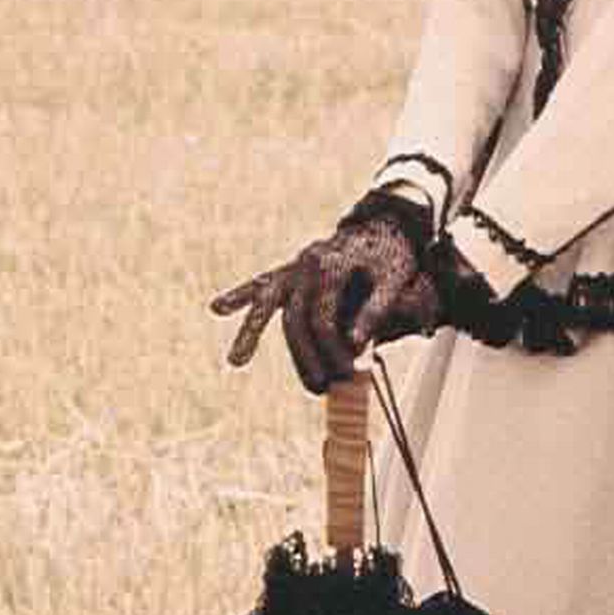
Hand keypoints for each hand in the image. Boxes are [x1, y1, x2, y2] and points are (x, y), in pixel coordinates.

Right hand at [211, 192, 434, 392]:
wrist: (386, 225)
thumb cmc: (392, 257)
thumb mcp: (395, 281)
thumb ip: (376, 312)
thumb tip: (355, 346)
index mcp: (334, 264)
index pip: (323, 318)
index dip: (333, 351)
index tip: (348, 375)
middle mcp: (308, 263)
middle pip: (293, 317)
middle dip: (303, 357)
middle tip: (318, 389)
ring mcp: (295, 265)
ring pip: (268, 301)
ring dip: (252, 332)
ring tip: (235, 361)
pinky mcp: (290, 269)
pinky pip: (262, 284)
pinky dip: (240, 294)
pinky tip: (217, 307)